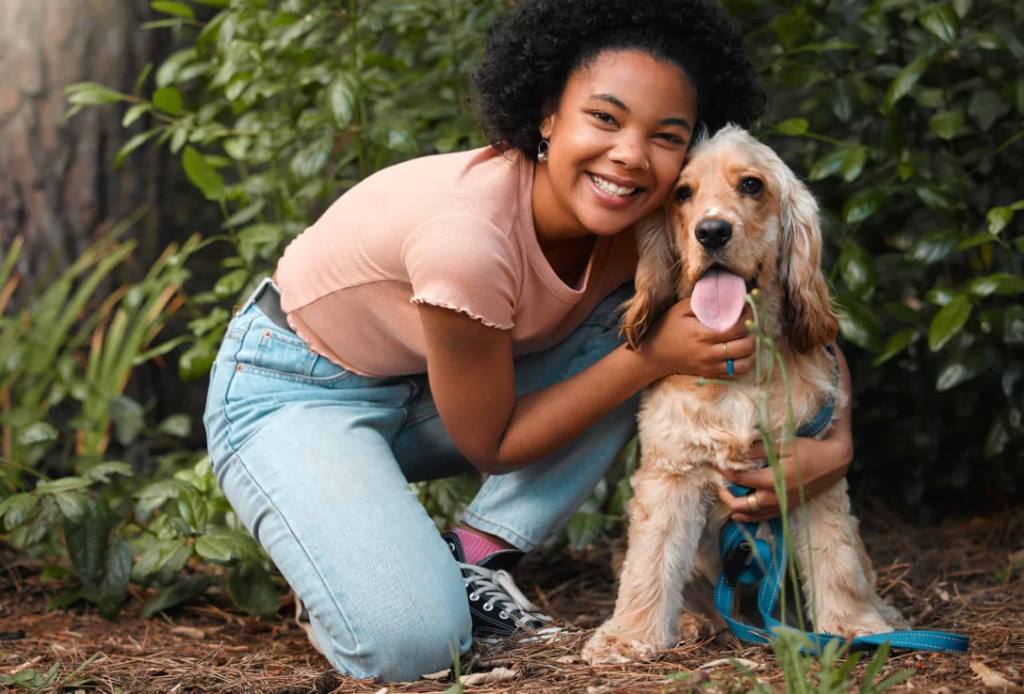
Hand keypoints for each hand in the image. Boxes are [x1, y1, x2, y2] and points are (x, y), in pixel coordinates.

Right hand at [638, 297, 755, 379]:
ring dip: (751, 350)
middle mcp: (708, 353)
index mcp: (702, 334)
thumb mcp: (679, 309)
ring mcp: (710, 366)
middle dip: (753, 333)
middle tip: (749, 323)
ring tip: (747, 338)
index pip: (737, 328)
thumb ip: (702, 302)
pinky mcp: (710, 374)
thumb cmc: (667, 328)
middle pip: (745, 346)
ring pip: (744, 363)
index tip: (747, 309)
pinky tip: (740, 352)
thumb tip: (724, 295)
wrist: (654, 355)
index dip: (748, 317)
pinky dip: (744, 363)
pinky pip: (736, 373)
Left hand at [717, 434, 852, 522]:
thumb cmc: (810, 450)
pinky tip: (741, 509)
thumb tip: (737, 450)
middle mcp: (774, 497)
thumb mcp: (785, 445)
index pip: (737, 478)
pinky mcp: (785, 508)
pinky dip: (748, 515)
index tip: (712, 462)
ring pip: (749, 515)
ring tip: (727, 493)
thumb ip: (760, 450)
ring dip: (735, 506)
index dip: (721, 471)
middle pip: (739, 505)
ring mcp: (780, 505)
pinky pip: (761, 517)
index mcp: (772, 480)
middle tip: (718, 483)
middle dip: (724, 494)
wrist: (834, 463)